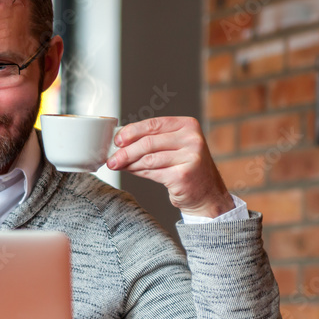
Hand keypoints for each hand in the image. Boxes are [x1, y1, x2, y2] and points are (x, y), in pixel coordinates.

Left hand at [106, 117, 234, 218]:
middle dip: (125, 151)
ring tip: (118, 165)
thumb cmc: (187, 167)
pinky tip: (132, 171)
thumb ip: (154, 140)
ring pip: (148, 159)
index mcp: (188, 126)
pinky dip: (138, 172)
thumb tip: (121, 142)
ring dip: (129, 163)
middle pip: (148, 142)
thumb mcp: (176, 146)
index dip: (131, 131)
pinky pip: (152, 173)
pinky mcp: (183, 176)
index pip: (153, 124)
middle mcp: (192, 139)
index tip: (117, 139)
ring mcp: (189, 158)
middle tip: (112, 158)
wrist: (207, 193)